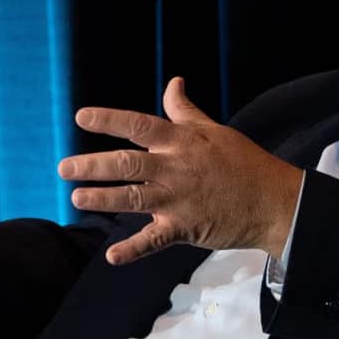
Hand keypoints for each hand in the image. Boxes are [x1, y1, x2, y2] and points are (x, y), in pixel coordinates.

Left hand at [57, 77, 302, 264]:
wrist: (275, 202)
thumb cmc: (243, 163)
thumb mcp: (214, 130)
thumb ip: (185, 110)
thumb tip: (173, 82)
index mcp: (181, 141)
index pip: (138, 125)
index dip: (109, 120)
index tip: (81, 117)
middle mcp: (176, 168)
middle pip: (127, 163)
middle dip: (92, 166)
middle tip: (63, 168)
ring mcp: (179, 199)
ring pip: (133, 198)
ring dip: (103, 198)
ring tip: (77, 198)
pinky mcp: (185, 228)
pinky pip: (154, 240)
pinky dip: (132, 249)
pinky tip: (111, 256)